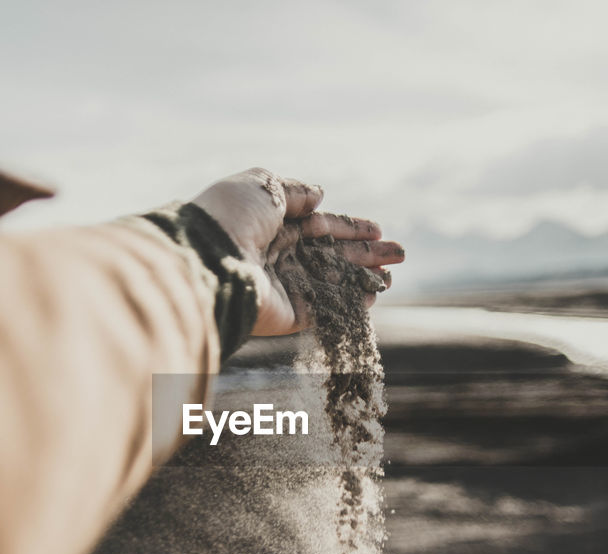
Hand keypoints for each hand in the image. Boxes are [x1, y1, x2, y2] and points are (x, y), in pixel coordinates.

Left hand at [191, 168, 404, 335]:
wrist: (208, 260)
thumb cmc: (231, 216)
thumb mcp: (262, 185)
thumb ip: (293, 191)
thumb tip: (320, 196)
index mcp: (270, 224)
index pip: (318, 225)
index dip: (349, 227)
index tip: (378, 229)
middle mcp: (278, 255)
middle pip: (331, 254)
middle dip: (366, 252)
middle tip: (400, 253)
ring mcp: (283, 286)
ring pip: (332, 282)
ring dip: (364, 278)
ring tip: (391, 274)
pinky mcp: (287, 314)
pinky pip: (324, 310)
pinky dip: (349, 305)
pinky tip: (372, 296)